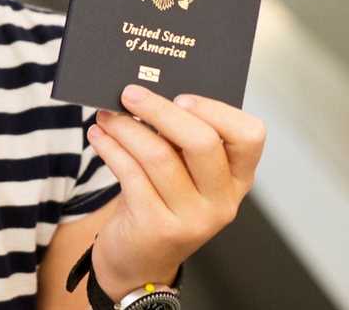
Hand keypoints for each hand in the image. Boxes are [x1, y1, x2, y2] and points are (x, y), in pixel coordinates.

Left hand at [86, 85, 265, 297]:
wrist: (140, 260)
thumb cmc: (162, 199)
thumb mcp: (184, 172)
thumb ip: (180, 137)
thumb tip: (148, 89)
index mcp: (237, 178)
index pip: (250, 136)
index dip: (216, 110)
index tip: (181, 96)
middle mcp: (223, 201)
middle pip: (201, 141)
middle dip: (160, 110)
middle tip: (129, 93)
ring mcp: (193, 218)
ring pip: (159, 156)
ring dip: (125, 128)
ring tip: (105, 115)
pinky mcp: (158, 228)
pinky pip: (131, 175)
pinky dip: (110, 148)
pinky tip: (98, 136)